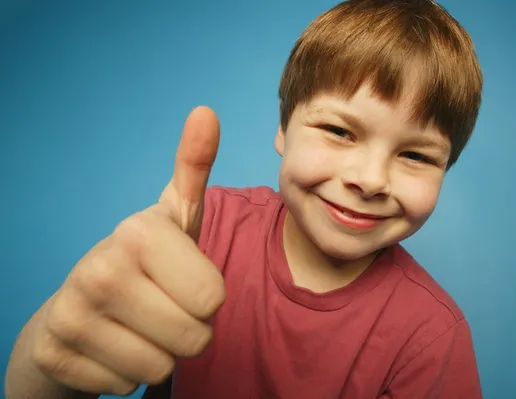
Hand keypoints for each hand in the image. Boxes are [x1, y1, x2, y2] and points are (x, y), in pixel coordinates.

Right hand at [30, 107, 224, 395]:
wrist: (79, 306)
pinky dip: (126, 372)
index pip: (213, 299)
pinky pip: (127, 385)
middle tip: (163, 308)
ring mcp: (71, 314)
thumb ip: (193, 167)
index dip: (206, 297)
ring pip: (161, 367)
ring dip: (160, 353)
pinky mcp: (54, 354)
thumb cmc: (146, 262)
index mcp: (138, 232)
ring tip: (139, 326)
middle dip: (188, 329)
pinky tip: (112, 345)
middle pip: (194, 337)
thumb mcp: (174, 216)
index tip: (181, 281)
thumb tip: (206, 111)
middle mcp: (98, 268)